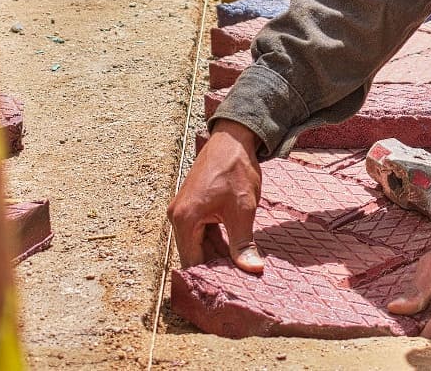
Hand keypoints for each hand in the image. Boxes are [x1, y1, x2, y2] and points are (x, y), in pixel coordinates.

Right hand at [167, 120, 264, 271]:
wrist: (234, 138)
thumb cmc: (235, 169)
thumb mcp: (243, 209)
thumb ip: (243, 243)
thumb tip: (252, 270)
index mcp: (184, 219)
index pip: (192, 263)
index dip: (211, 279)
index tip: (228, 291)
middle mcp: (178, 216)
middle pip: (194, 254)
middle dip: (215, 268)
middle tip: (237, 284)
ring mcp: (183, 210)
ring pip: (199, 244)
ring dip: (217, 255)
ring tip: (238, 272)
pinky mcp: (192, 205)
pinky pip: (201, 232)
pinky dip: (216, 241)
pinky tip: (234, 251)